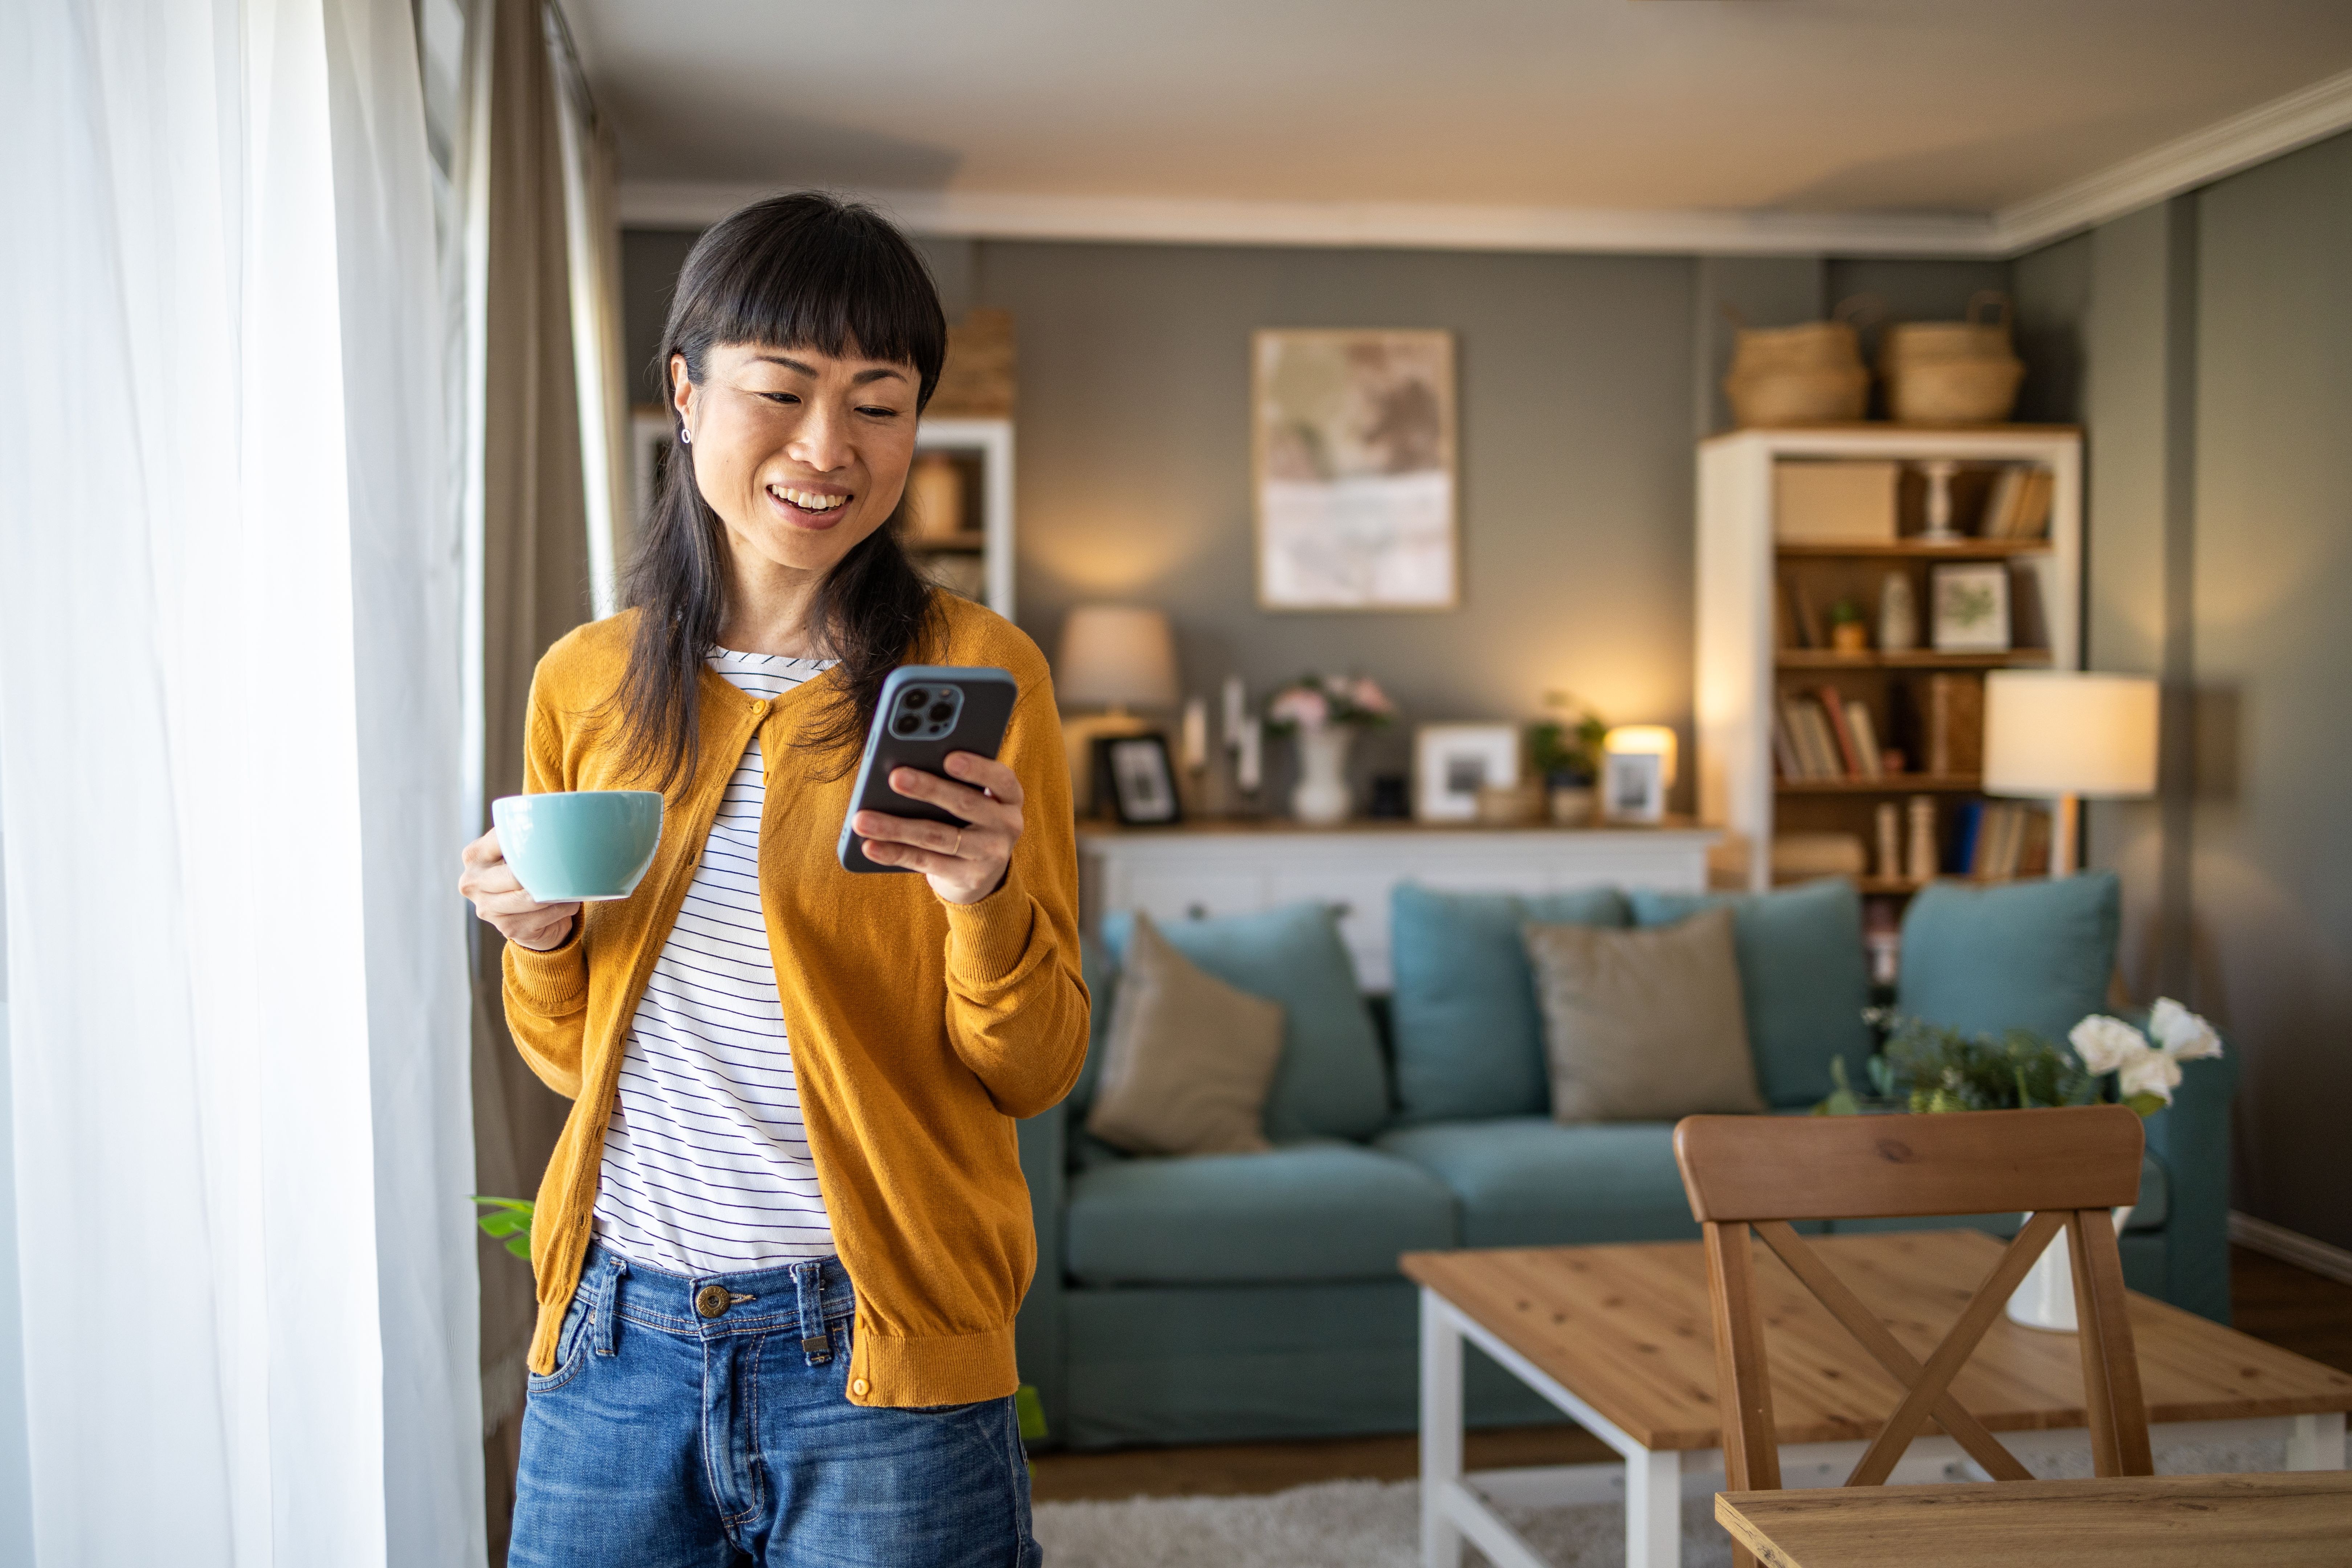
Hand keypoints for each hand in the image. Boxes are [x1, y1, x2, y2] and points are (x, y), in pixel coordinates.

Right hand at [458, 828, 580, 950]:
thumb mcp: (518, 851)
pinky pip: (542, 916)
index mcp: (474, 854)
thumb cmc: (525, 873)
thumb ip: (526, 836)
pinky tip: (566, 902)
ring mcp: (486, 908)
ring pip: (531, 898)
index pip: (503, 839)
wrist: (525, 914)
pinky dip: (561, 908)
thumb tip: (559, 822)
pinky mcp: (506, 928)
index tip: (553, 835)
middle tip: (566, 866)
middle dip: (545, 872)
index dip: (531, 839)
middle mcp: (473, 881)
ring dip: (557, 892)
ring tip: (570, 885)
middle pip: (516, 874)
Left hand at [851, 751, 1023, 904]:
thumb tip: (906, 763)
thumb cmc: (969, 818)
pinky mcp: (968, 877)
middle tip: (895, 777)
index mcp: (1009, 797)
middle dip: (928, 789)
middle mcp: (1007, 825)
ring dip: (897, 827)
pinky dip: (895, 853)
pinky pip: (925, 862)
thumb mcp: (976, 796)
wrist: (983, 871)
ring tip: (863, 819)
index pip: (1000, 778)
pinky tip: (870, 845)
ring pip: (938, 837)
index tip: (949, 757)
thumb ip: (956, 779)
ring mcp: (989, 855)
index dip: (977, 768)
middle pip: (965, 805)